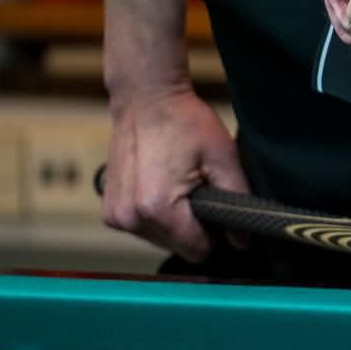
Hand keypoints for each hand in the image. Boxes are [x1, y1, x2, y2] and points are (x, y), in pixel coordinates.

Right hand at [101, 86, 247, 261]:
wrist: (145, 98)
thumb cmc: (185, 123)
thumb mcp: (223, 158)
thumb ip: (236, 201)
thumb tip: (242, 241)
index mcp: (157, 208)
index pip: (197, 250)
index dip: (215, 234)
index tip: (216, 207)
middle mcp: (130, 217)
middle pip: (178, 247)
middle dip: (193, 227)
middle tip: (197, 189)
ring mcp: (114, 215)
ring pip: (161, 240)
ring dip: (174, 222)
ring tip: (178, 185)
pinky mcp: (108, 211)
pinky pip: (143, 229)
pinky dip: (155, 216)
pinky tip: (160, 187)